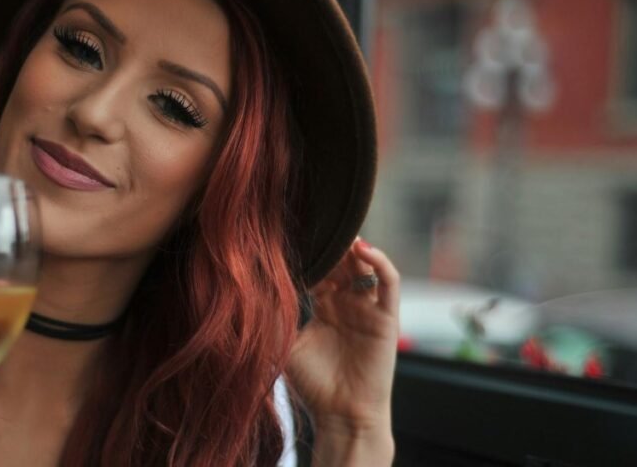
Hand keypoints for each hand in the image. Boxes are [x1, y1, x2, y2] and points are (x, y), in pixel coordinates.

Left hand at [286, 238, 400, 436]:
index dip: (310, 252)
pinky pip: (388, 282)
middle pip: (341, 262)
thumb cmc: (314, 385)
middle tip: (315, 221)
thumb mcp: (286, 345)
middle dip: (330, 244)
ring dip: (353, 247)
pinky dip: (379, 261)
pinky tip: (363, 249)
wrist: (342, 416)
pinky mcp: (387, 317)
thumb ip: (276, 318)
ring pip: (364, 266)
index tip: (290, 231)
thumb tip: (248, 291)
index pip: (319, 269)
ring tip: (338, 231)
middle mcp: (348, 304)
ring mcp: (368, 309)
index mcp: (325, 308)